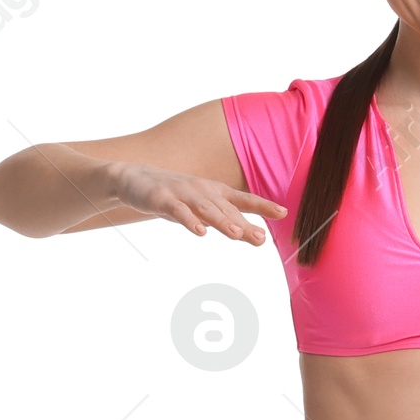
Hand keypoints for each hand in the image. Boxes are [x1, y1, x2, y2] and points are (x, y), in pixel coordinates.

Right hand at [105, 162, 286, 242]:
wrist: (136, 179)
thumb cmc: (176, 196)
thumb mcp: (203, 208)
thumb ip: (226, 221)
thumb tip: (254, 235)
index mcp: (215, 193)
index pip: (243, 200)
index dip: (263, 206)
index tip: (283, 213)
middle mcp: (203, 191)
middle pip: (227, 210)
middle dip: (245, 224)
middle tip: (261, 240)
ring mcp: (183, 194)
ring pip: (206, 210)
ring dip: (222, 222)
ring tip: (237, 235)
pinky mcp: (164, 200)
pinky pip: (179, 212)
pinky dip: (189, 221)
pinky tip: (199, 232)